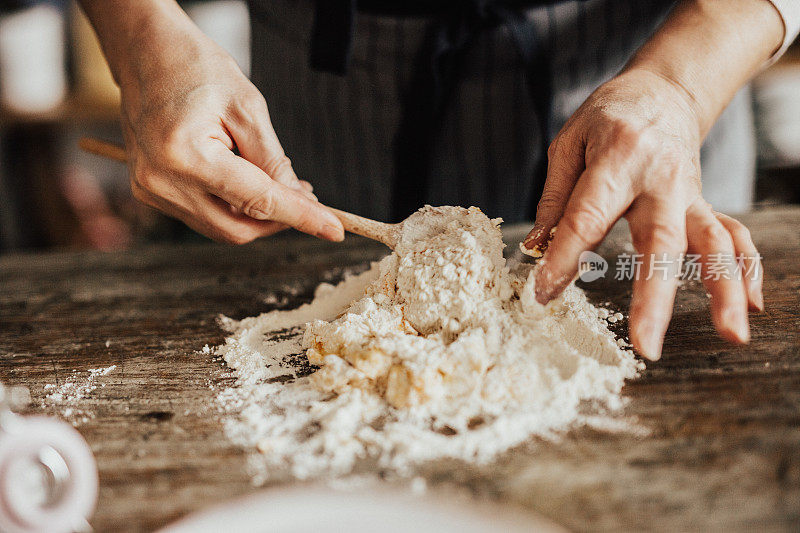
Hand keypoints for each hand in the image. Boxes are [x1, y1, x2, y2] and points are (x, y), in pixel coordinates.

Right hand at [118, 24, 343, 243]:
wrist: (145, 54)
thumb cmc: (196, 69)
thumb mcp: (248, 107)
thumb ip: (274, 160)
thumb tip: (300, 199)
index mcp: (187, 154)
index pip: (257, 200)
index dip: (301, 217)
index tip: (334, 230)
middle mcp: (162, 181)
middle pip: (237, 229)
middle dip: (278, 221)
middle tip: (307, 198)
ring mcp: (151, 190)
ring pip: (221, 228)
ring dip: (256, 215)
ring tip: (278, 184)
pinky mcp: (149, 192)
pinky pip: (202, 216)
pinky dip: (231, 208)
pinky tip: (246, 182)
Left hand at [523, 68, 762, 359]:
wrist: (663, 90)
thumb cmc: (607, 117)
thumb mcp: (568, 144)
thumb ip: (555, 199)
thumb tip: (538, 250)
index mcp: (618, 158)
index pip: (587, 218)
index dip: (564, 259)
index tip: (544, 294)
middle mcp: (661, 178)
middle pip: (661, 241)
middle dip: (654, 296)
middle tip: (646, 345)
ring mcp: (689, 193)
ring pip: (712, 242)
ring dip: (723, 288)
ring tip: (731, 334)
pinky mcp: (703, 203)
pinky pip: (732, 235)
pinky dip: (745, 268)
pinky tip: (750, 304)